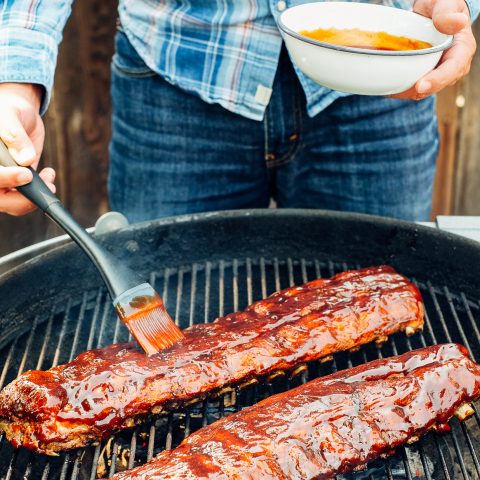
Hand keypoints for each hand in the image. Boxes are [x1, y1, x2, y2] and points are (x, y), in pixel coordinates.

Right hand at [0, 83, 55, 215]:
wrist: (18, 115)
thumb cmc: (8, 111)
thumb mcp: (9, 115)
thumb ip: (14, 134)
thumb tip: (27, 158)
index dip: (4, 179)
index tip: (25, 174)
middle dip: (20, 199)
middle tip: (45, 187)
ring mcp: (2, 182)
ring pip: (11, 204)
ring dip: (33, 198)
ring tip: (49, 177)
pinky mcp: (15, 186)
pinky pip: (24, 199)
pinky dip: (40, 192)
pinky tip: (48, 174)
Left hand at [390, 0, 475, 99]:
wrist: (430, 14)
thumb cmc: (441, 6)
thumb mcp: (446, 3)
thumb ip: (447, 12)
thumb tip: (456, 23)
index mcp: (461, 50)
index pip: (453, 69)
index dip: (438, 80)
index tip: (420, 85)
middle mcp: (451, 66)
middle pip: (435, 86)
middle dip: (416, 91)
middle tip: (395, 91)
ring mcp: (437, 74)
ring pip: (421, 91)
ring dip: (404, 92)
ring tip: (387, 89)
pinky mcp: (423, 77)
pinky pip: (410, 89)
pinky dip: (398, 89)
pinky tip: (385, 86)